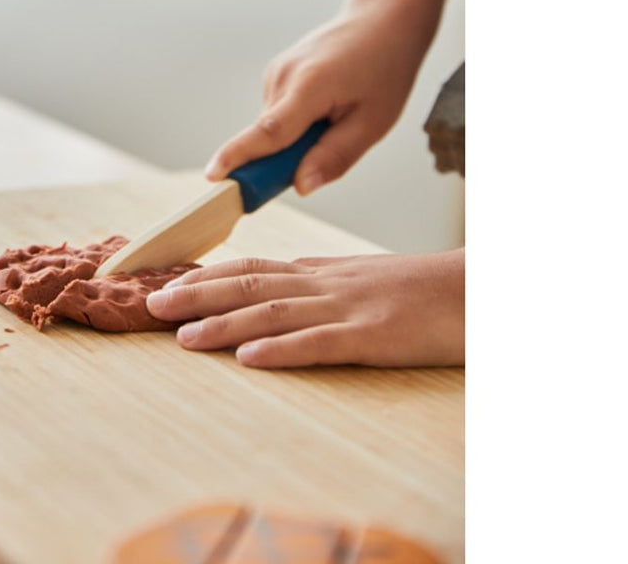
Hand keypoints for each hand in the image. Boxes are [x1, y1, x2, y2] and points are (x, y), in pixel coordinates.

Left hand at [145, 249, 463, 367]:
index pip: (250, 268)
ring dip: (224, 324)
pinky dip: (282, 350)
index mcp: (319, 272)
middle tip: (152, 305)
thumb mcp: (360, 278)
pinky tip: (250, 359)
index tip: (166, 284)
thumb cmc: (419, 288)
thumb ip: (317, 283)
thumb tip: (272, 289)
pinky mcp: (374, 335)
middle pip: (249, 284)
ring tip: (184, 336)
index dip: (204, 276)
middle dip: (196, 294)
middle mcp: (324, 284)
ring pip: (274, 311)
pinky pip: (321, 342)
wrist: (476, 287)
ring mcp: (347, 307)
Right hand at [204, 5, 432, 192]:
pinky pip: (278, 114)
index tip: (212, 176)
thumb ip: (335, 156)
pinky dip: (297, 122)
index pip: (267, 131)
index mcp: (309, 86)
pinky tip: (326, 103)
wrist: (381, 20)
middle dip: (288, 158)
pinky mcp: (276, 73)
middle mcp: (283, 76)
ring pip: (274, 127)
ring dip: (298, 137)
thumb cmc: (384, 69)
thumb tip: (301, 187)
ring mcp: (276, 72)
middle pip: (268, 137)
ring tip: (338, 113)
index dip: (238, 156)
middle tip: (333, 142)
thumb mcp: (373, 122)